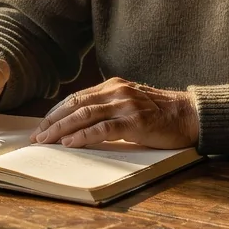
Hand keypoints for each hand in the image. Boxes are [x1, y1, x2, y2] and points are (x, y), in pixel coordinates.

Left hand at [30, 77, 198, 148]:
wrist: (190, 115)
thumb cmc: (161, 113)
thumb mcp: (131, 102)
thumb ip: (109, 106)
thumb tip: (82, 121)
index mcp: (114, 86)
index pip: (77, 97)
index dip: (57, 111)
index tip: (43, 124)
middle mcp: (117, 92)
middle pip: (75, 104)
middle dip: (53, 120)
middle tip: (37, 135)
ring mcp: (126, 106)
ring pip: (84, 115)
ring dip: (61, 129)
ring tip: (47, 140)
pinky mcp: (135, 122)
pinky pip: (102, 128)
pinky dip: (83, 136)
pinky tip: (70, 143)